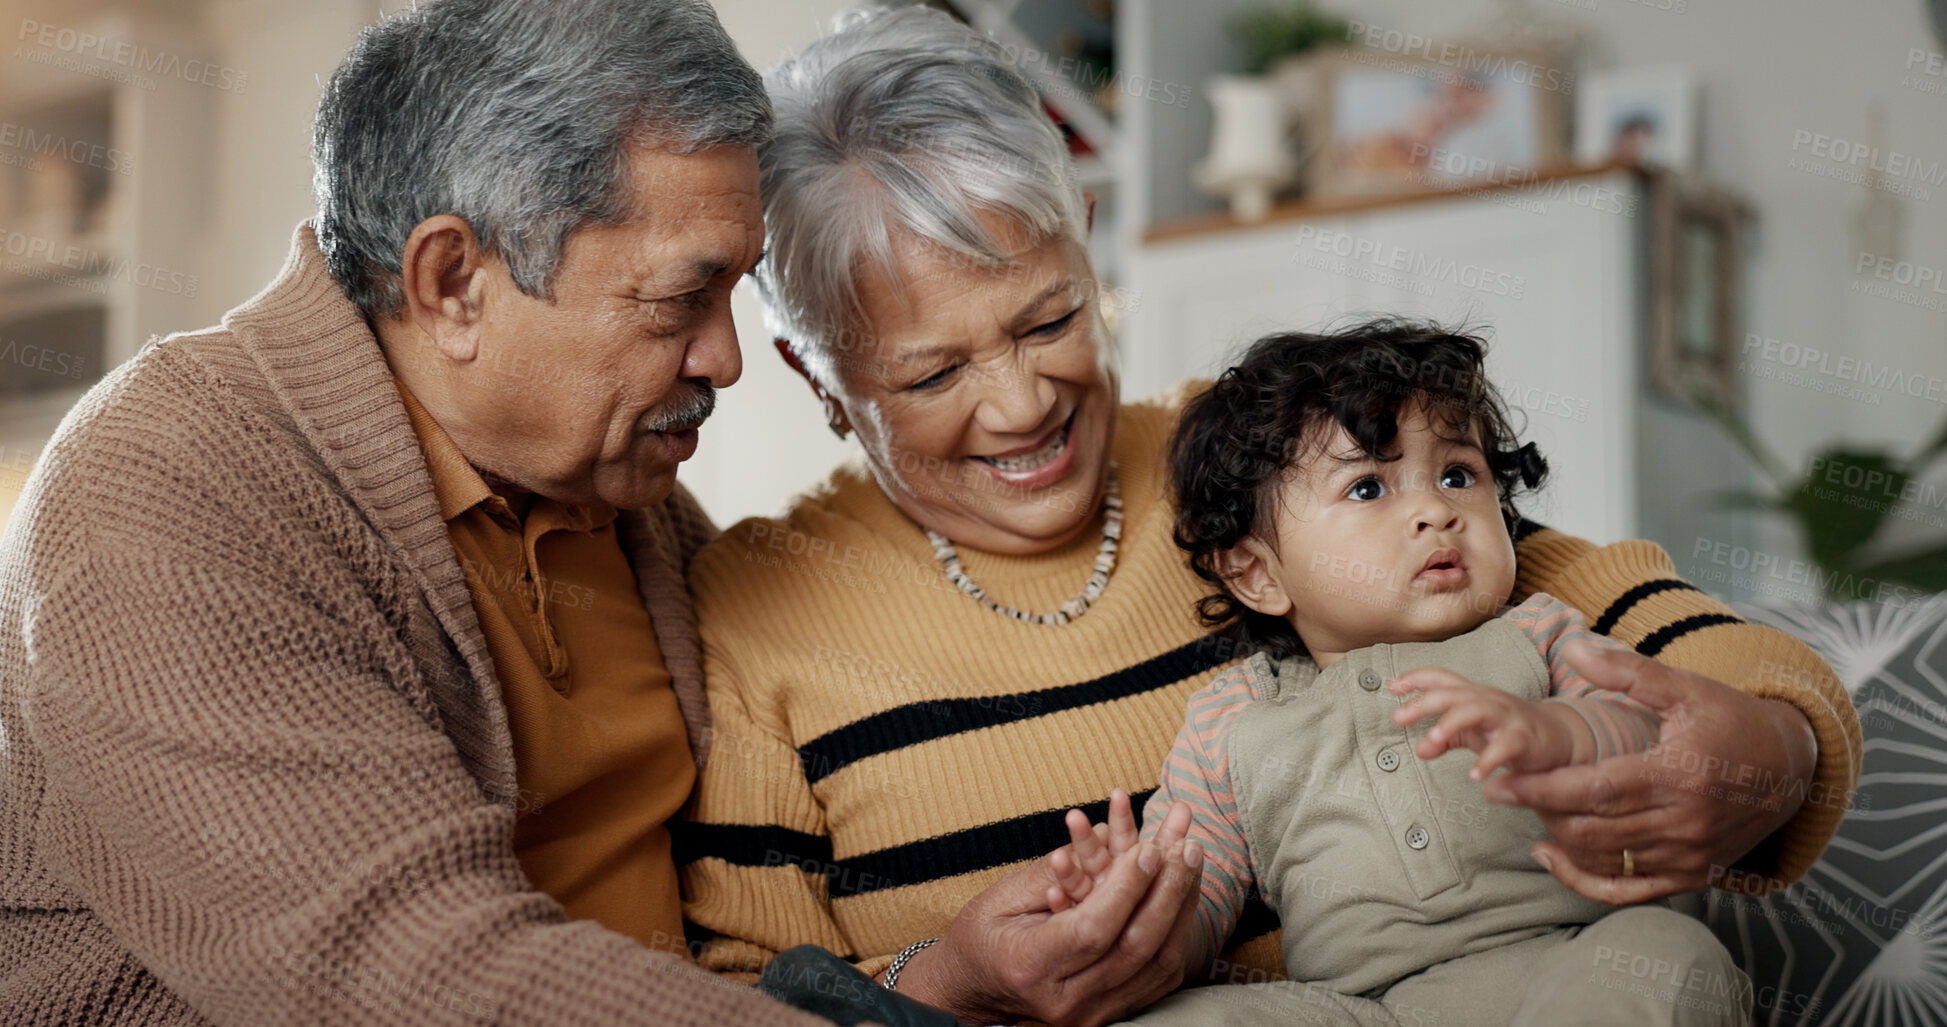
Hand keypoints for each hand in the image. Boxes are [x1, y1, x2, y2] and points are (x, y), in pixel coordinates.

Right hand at [889, 789, 1204, 1026]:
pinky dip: (1177, 929)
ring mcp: (1092, 1013)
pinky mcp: (1111, 1012)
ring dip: (1182, 905)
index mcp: (1028, 966)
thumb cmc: (982, 936)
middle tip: (1185, 843)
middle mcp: (1065, 1000)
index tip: (1149, 847)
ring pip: (1157, 963)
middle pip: (1134, 946)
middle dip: (1167, 889)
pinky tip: (1184, 891)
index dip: (1126, 888)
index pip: (1091, 929)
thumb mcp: (1000, 898)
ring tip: (1192, 857)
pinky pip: (1160, 975)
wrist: (975, 990)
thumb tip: (1105, 835)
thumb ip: (1050, 872)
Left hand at [1388, 669, 1584, 779]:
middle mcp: (1489, 700)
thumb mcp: (1474, 733)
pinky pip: (1506, 746)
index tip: (1392, 686)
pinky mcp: (1527, 739)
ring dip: (1452, 722)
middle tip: (1399, 717)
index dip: (1417, 678)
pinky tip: (1475, 776)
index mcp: (1473, 695)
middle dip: (1425, 702)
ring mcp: (1508, 717)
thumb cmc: (1509, 731)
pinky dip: (1489, 760)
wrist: (1560, 738)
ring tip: (1432, 740)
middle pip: (1454, 692)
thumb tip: (1419, 749)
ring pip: (1478, 709)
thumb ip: (1445, 739)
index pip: (1443, 679)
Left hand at [1482, 641, 1818, 903]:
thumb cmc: (1732, 720)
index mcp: (1679, 774)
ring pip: (1603, 858)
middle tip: (1497, 789)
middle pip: (1592, 827)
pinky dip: (1583, 879)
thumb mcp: (1687, 687)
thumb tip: (1573, 649)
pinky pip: (1626, 890)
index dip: (1542, 788)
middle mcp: (1684, 823)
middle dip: (1539, 810)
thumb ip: (1627, 671)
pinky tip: (1551, 856)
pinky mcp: (1691, 877)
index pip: (1595, 789)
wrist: (1792, 768)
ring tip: (1528, 805)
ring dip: (1557, 836)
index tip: (1498, 781)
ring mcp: (1689, 856)